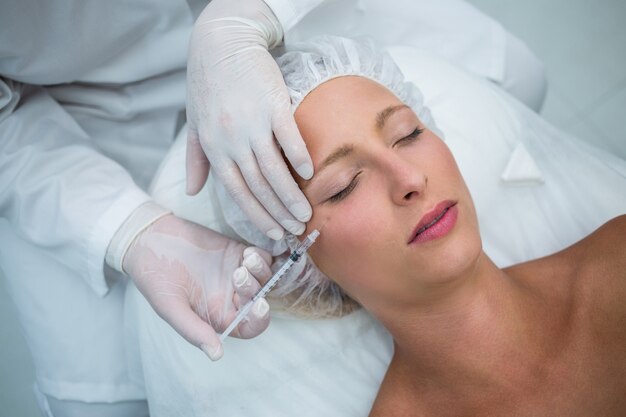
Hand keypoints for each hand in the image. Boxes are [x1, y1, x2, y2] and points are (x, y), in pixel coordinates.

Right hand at [123, 214, 272, 359]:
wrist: (149, 241)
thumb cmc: (156, 278)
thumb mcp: (170, 307)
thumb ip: (193, 331)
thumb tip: (216, 356)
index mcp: (217, 316)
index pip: (248, 327)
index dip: (258, 320)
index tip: (258, 306)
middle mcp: (230, 297)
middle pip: (259, 299)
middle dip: (256, 289)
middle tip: (239, 274)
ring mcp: (235, 274)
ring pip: (263, 278)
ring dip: (261, 271)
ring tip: (246, 260)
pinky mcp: (235, 253)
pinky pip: (261, 258)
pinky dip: (262, 257)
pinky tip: (248, 252)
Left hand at [185, 0, 312, 240]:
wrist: (220, 43)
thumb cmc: (207, 84)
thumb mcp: (194, 125)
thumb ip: (195, 160)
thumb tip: (191, 191)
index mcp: (214, 149)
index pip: (237, 193)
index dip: (257, 217)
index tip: (274, 234)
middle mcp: (231, 141)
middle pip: (259, 187)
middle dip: (278, 213)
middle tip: (296, 230)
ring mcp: (252, 124)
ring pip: (274, 170)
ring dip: (291, 196)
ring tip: (306, 213)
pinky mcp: (273, 105)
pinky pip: (288, 138)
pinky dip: (299, 158)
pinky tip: (309, 175)